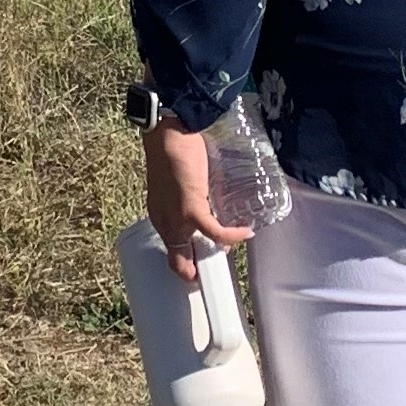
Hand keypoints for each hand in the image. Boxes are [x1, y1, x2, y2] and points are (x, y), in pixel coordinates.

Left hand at [142, 122, 228, 280]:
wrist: (168, 135)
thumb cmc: (172, 152)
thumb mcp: (176, 185)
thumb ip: (187, 200)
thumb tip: (207, 206)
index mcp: (160, 217)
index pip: (172, 251)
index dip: (187, 262)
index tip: (203, 262)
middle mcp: (165, 223)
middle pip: (179, 262)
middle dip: (198, 270)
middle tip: (217, 267)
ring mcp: (177, 220)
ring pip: (194, 255)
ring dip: (214, 256)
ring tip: (231, 249)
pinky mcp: (192, 211)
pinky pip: (215, 233)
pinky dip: (231, 236)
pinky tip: (245, 232)